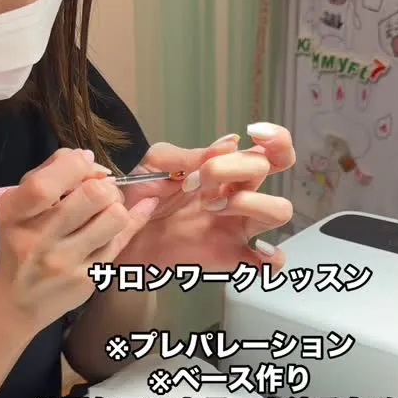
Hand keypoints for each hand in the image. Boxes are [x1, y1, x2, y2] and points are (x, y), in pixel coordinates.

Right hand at [0, 148, 157, 334]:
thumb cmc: (19, 243)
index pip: (46, 185)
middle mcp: (38, 239)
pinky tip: (127, 218)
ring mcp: (64, 262)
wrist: (18, 300)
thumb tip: (88, 157)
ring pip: (115, 217)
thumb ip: (49, 174)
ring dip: (116, 207)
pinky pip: (122, 241)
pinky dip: (128, 224)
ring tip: (106, 213)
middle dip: (104, 186)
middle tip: (101, 193)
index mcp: (15, 213)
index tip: (83, 165)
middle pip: (94, 195)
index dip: (75, 166)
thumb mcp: (19, 206)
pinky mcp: (88, 279)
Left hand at [119, 125, 294, 273]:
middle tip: (199, 182)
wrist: (119, 235)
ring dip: (250, 202)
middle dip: (233, 168)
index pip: (268, 151)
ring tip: (212, 208)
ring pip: (278, 210)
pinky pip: (266, 263)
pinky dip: (273, 259)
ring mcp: (236, 227)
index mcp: (226, 171)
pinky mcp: (229, 257)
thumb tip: (230, 143)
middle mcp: (238, 195)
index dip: (275, 139)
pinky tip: (259, 252)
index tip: (256, 134)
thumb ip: (189, 155)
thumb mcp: (156, 164)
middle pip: (268, 170)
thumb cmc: (139, 197)